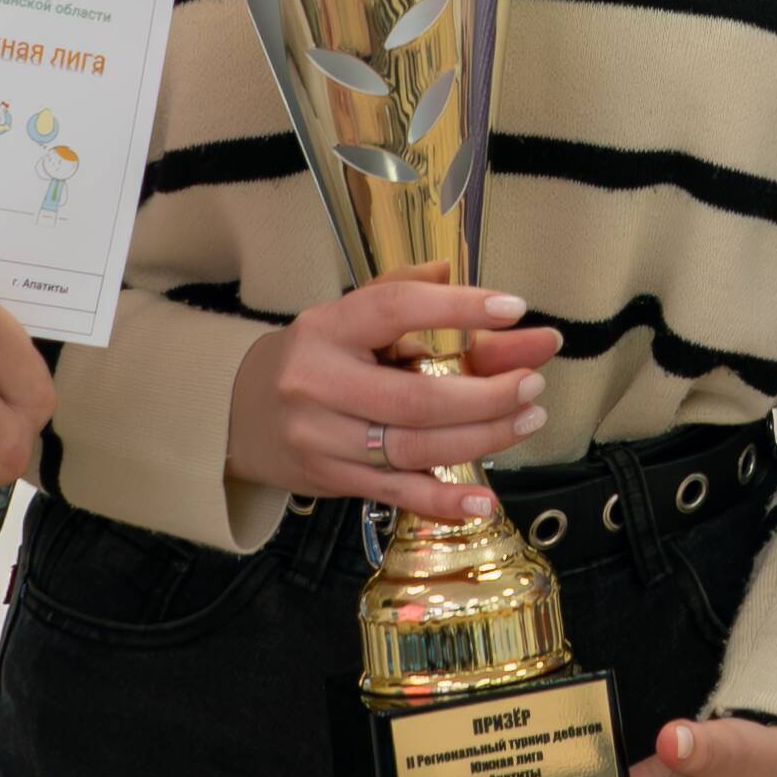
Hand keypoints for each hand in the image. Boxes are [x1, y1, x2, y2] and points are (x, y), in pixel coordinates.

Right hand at [224, 272, 561, 520]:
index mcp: (327, 327)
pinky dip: (443, 500)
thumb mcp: (350, 315)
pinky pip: (396, 492)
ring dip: (481, 438)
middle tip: (533, 383)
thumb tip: (459, 276)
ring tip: (527, 419)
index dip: (457, 307)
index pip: (395, 309)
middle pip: (415, 397)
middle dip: (486, 394)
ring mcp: (321, 437)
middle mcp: (317, 382)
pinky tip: (483, 499)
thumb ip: (408, 296)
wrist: (243, 411)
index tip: (514, 309)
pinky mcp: (330, 479)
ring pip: (413, 447)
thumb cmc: (317, 356)